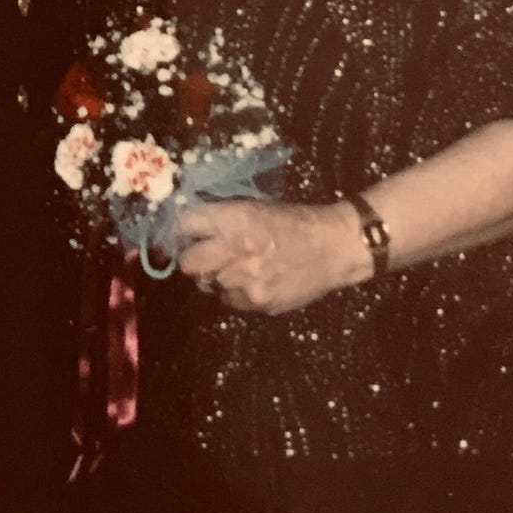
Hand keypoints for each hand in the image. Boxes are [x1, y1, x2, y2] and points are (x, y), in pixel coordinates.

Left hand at [174, 198, 367, 314]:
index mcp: (235, 220)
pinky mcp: (258, 303)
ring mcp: (246, 281)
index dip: (177, 232)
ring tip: (242, 268)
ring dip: (218, 278)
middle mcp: (236, 250)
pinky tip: (258, 281)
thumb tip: (184, 228)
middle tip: (205, 257)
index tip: (177, 237)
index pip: (184, 225)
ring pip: (209, 285)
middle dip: (192, 260)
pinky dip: (237, 293)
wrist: (335, 246)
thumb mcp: (254, 210)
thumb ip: (220, 220)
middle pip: (188, 263)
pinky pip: (231, 301)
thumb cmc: (294, 223)